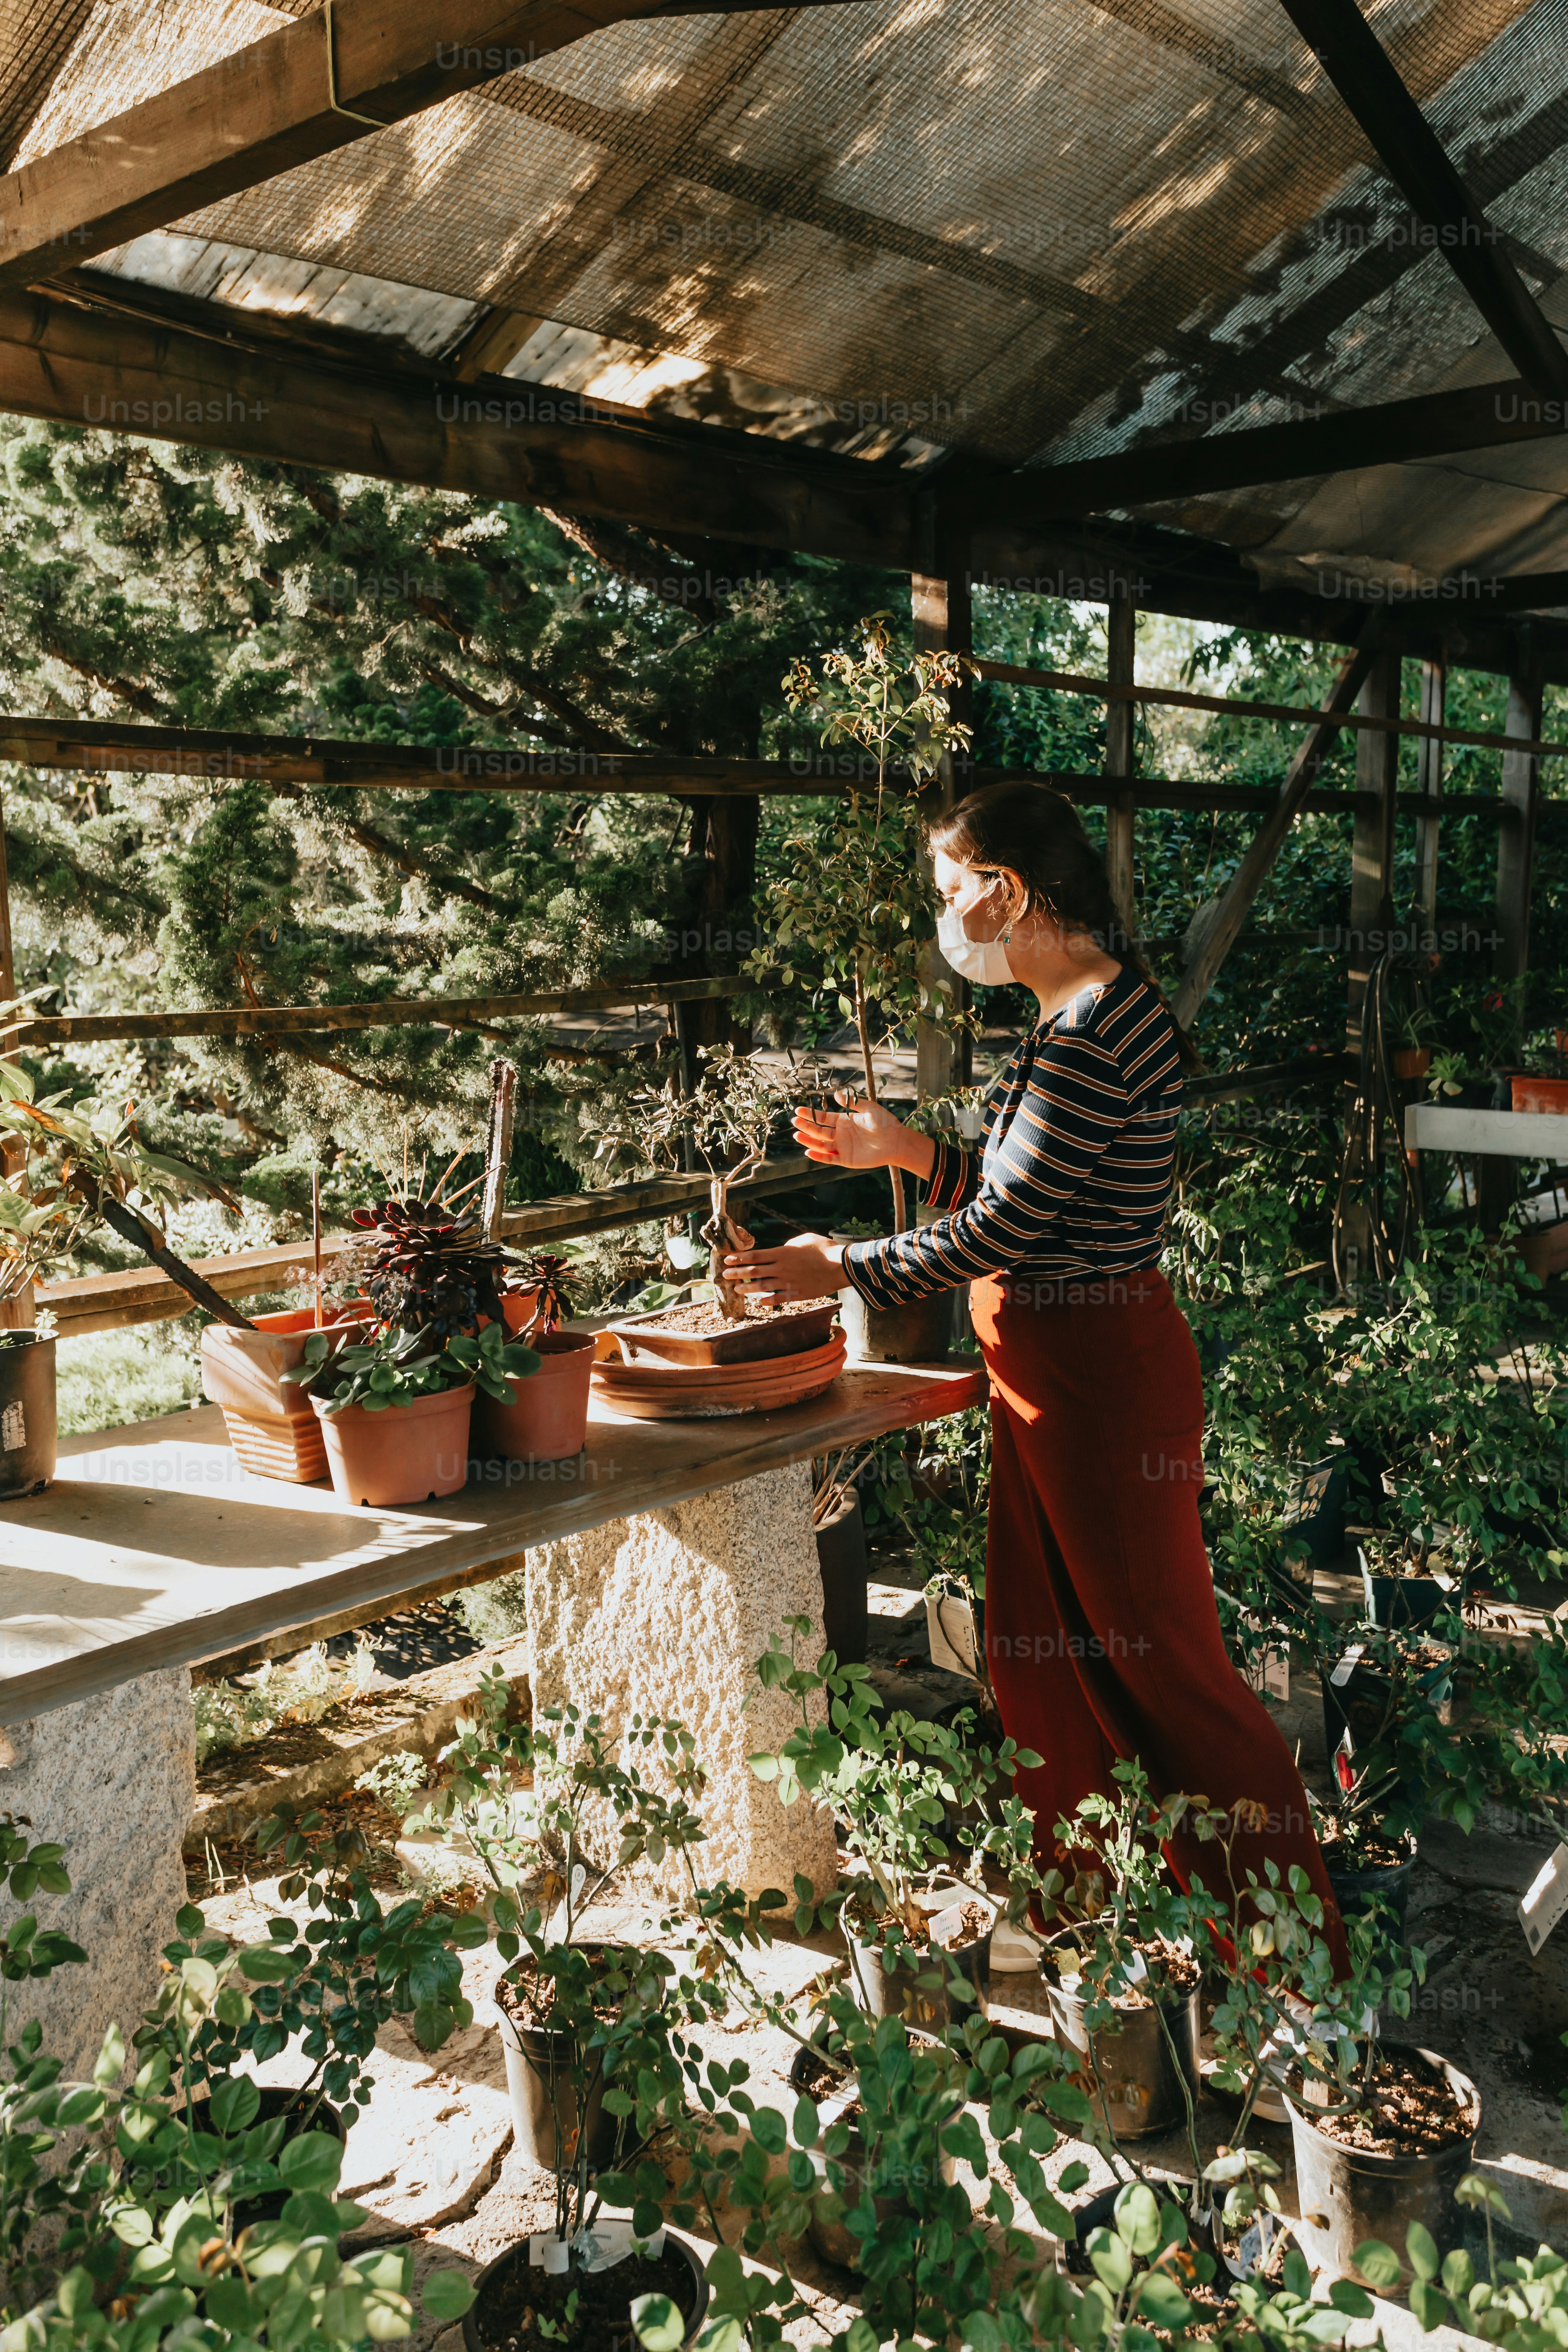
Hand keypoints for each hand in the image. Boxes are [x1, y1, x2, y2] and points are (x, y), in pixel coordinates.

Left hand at [723, 1232, 844, 1302]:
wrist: (840, 1266)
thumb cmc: (824, 1249)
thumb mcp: (804, 1239)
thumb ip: (789, 1245)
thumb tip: (781, 1250)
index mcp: (782, 1253)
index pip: (754, 1256)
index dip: (739, 1258)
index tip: (727, 1260)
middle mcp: (781, 1268)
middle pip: (753, 1271)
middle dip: (737, 1273)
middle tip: (724, 1276)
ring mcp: (788, 1282)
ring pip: (762, 1286)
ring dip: (748, 1288)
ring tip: (737, 1289)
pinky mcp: (797, 1294)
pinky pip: (778, 1298)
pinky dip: (767, 1300)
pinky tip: (759, 1302)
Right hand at [793, 1094, 926, 1173]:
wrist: (896, 1142)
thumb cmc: (885, 1123)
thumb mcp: (869, 1108)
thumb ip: (852, 1103)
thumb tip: (836, 1094)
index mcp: (844, 1121)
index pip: (823, 1118)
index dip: (811, 1114)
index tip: (799, 1110)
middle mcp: (841, 1134)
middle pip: (818, 1131)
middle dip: (806, 1126)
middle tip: (794, 1121)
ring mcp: (843, 1147)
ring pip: (821, 1144)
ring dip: (808, 1140)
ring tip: (796, 1136)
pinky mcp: (846, 1159)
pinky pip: (829, 1158)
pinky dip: (819, 1156)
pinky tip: (809, 1151)